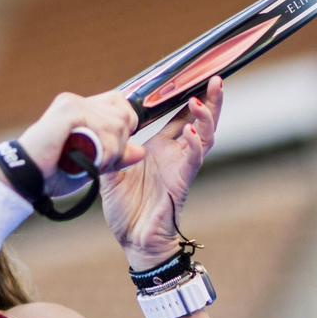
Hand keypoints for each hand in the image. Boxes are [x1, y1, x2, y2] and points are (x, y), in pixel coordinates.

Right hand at [13, 91, 144, 195]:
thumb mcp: (91, 164)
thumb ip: (116, 155)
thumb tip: (141, 151)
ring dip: (111, 151)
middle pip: (122, 115)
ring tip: (91, 163)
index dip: (126, 125)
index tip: (116, 149)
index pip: (119, 102)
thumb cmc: (51, 173)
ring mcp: (71, 105)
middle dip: (119, 144)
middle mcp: (76, 102)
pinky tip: (90, 159)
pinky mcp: (68, 112)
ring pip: (116, 124)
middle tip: (101, 162)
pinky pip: (103, 129)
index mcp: (79, 108)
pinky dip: (102, 150)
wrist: (25, 180)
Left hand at [101, 76, 221, 269]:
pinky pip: (194, 160)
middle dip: (209, 100)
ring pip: (204, 136)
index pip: (179, 118)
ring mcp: (181, 167)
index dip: (187, 98)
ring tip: (202, 100)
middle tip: (215, 78)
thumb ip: (111, 149)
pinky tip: (194, 133)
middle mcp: (175, 154)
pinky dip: (196, 145)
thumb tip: (101, 127)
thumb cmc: (126, 209)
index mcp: (159, 149)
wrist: (134, 241)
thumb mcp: (110, 171)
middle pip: (200, 121)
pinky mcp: (182, 182)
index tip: (192, 76)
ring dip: (206, 117)